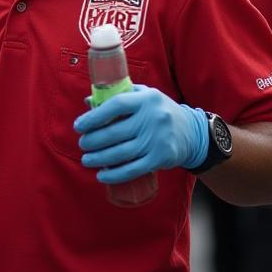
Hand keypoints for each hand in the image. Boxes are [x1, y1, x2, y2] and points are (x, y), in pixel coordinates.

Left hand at [73, 84, 207, 183]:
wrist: (192, 133)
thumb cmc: (160, 112)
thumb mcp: (144, 96)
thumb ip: (119, 96)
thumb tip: (88, 102)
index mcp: (147, 99)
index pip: (116, 105)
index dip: (94, 116)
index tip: (79, 125)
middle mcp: (153, 118)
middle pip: (115, 132)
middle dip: (92, 141)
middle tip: (82, 144)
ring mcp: (157, 139)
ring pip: (121, 153)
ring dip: (99, 159)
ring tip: (86, 159)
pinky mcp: (161, 158)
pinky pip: (133, 169)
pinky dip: (114, 175)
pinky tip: (102, 176)